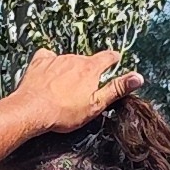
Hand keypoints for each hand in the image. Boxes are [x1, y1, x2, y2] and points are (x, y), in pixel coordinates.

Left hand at [6, 48, 140, 132]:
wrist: (31, 110)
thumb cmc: (64, 112)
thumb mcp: (96, 104)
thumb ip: (117, 89)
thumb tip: (138, 77)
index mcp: (90, 68)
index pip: (108, 57)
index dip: (113, 59)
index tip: (114, 60)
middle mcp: (74, 58)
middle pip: (86, 60)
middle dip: (88, 71)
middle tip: (84, 88)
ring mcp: (56, 59)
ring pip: (68, 60)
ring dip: (69, 70)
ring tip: (64, 88)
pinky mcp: (39, 62)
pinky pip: (48, 58)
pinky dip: (50, 65)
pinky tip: (48, 76)